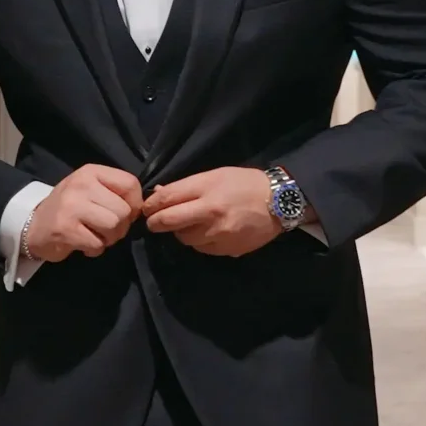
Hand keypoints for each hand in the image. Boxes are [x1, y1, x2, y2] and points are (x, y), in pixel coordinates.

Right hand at [25, 164, 143, 263]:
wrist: (33, 225)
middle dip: (121, 227)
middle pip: (124, 210)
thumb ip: (115, 193)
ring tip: (96, 237)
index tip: (127, 214)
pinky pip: (97, 244)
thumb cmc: (69, 208)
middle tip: (107, 231)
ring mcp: (72, 207)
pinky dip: (95, 250)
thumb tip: (143, 208)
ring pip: (113, 226)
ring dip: (109, 239)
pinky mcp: (65, 230)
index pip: (130, 183)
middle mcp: (81, 185)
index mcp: (91, 172)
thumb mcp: (91, 190)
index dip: (135, 204)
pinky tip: (83, 245)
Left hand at [144, 167, 282, 257]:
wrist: (279, 202)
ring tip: (190, 224)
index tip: (146, 208)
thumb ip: (187, 186)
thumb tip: (160, 194)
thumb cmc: (245, 184)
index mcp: (207, 189)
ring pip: (185, 239)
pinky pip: (202, 249)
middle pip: (170, 222)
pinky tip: (208, 233)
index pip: (168, 198)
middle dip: (156, 223)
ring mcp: (219, 234)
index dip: (152, 205)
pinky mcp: (227, 250)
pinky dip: (200, 242)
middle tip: (153, 223)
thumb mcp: (215, 176)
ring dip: (182, 232)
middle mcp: (211, 213)